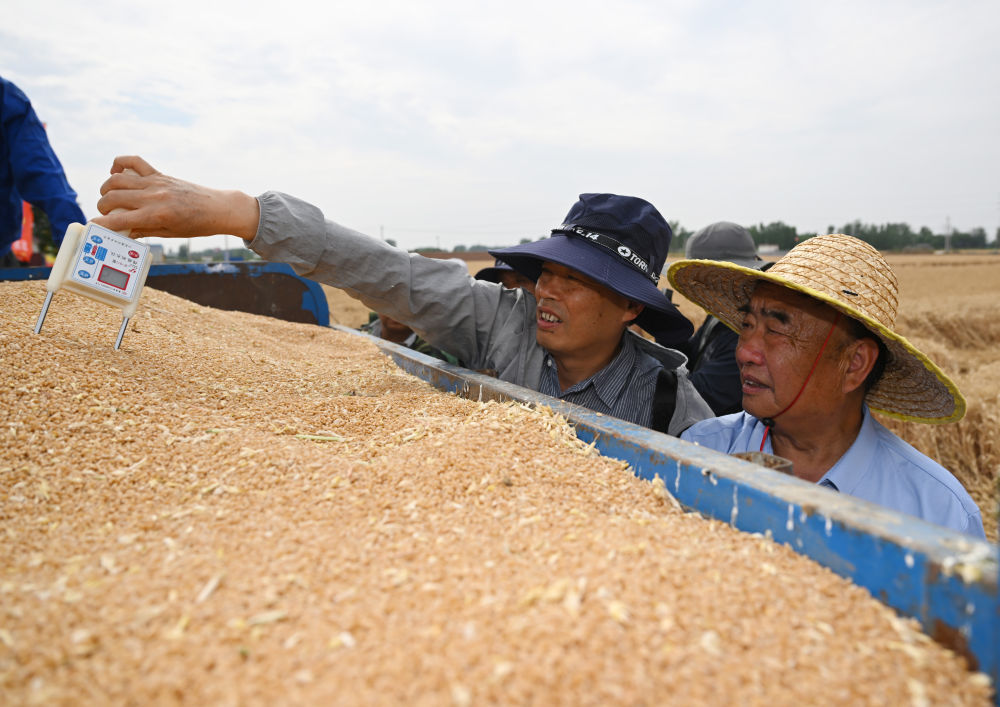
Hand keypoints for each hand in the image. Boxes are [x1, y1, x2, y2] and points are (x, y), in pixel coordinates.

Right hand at [95, 156, 259, 240]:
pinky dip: (120, 163)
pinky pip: (134, 161)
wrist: (218, 209)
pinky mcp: (160, 173)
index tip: (93, 227)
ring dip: (106, 188)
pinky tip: (116, 172)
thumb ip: (143, 230)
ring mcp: (156, 182)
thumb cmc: (196, 225)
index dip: (101, 224)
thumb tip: (121, 232)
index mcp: (156, 215)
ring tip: (108, 197)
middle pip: (113, 197)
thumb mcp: (169, 233)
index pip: (119, 219)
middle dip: (102, 206)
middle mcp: (154, 196)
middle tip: (105, 214)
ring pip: (118, 178)